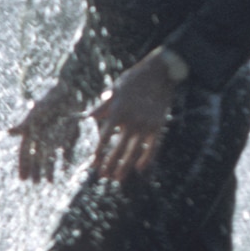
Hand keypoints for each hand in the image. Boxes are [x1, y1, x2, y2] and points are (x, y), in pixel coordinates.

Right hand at [10, 84, 83, 182]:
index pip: (25, 152)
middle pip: (37, 157)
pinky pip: (66, 151)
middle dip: (35, 171)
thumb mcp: (37, 111)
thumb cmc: (51, 99)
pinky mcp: (69, 135)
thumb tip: (8, 133)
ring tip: (49, 182)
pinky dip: (65, 160)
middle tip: (34, 184)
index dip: (23, 165)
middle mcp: (43, 136)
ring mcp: (56, 136)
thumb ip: (24, 124)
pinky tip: (65, 171)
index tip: (22, 179)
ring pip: (51, 157)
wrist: (71, 90)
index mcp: (32, 131)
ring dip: (49, 169)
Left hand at [91, 50, 177, 183]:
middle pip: (118, 148)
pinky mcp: (158, 126)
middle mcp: (131, 120)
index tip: (94, 164)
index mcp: (118, 111)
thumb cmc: (134, 80)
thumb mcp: (115, 89)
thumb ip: (103, 105)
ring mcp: (145, 124)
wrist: (159, 73)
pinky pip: (152, 147)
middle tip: (103, 176)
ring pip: (134, 151)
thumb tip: (90, 117)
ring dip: (125, 166)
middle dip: (110, 164)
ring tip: (118, 178)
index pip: (105, 137)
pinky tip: (140, 168)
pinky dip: (146, 158)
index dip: (99, 152)